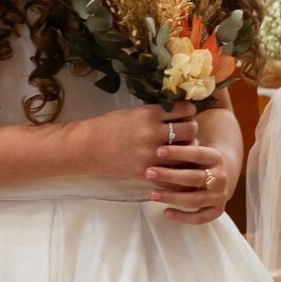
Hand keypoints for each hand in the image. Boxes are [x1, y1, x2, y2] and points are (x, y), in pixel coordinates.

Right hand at [73, 101, 199, 181]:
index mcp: (150, 114)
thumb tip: (182, 112)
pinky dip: (180, 169)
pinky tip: (177, 165)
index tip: (186, 112)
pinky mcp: (147, 172)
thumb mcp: (135, 112)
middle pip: (191, 129)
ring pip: (187, 151)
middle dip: (191, 128)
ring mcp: (151, 155)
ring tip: (182, 147)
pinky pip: (175, 173)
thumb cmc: (111, 126)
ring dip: (188, 148)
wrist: (89, 147)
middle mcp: (153, 133)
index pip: (185, 109)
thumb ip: (158, 113)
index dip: (189, 110)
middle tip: (185, 129)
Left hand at [147, 138, 235, 223]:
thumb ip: (181, 146)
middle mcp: (221, 177)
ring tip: (152, 194)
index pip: (197, 154)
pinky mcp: (217, 210)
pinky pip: (200, 218)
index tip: (158, 151)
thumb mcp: (194, 148)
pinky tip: (166, 212)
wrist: (220, 175)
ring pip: (195, 199)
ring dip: (172, 197)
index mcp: (216, 157)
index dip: (178, 152)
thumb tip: (157, 141)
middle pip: (194, 178)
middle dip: (169, 176)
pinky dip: (183, 217)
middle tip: (148, 172)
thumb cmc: (197, 160)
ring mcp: (220, 195)